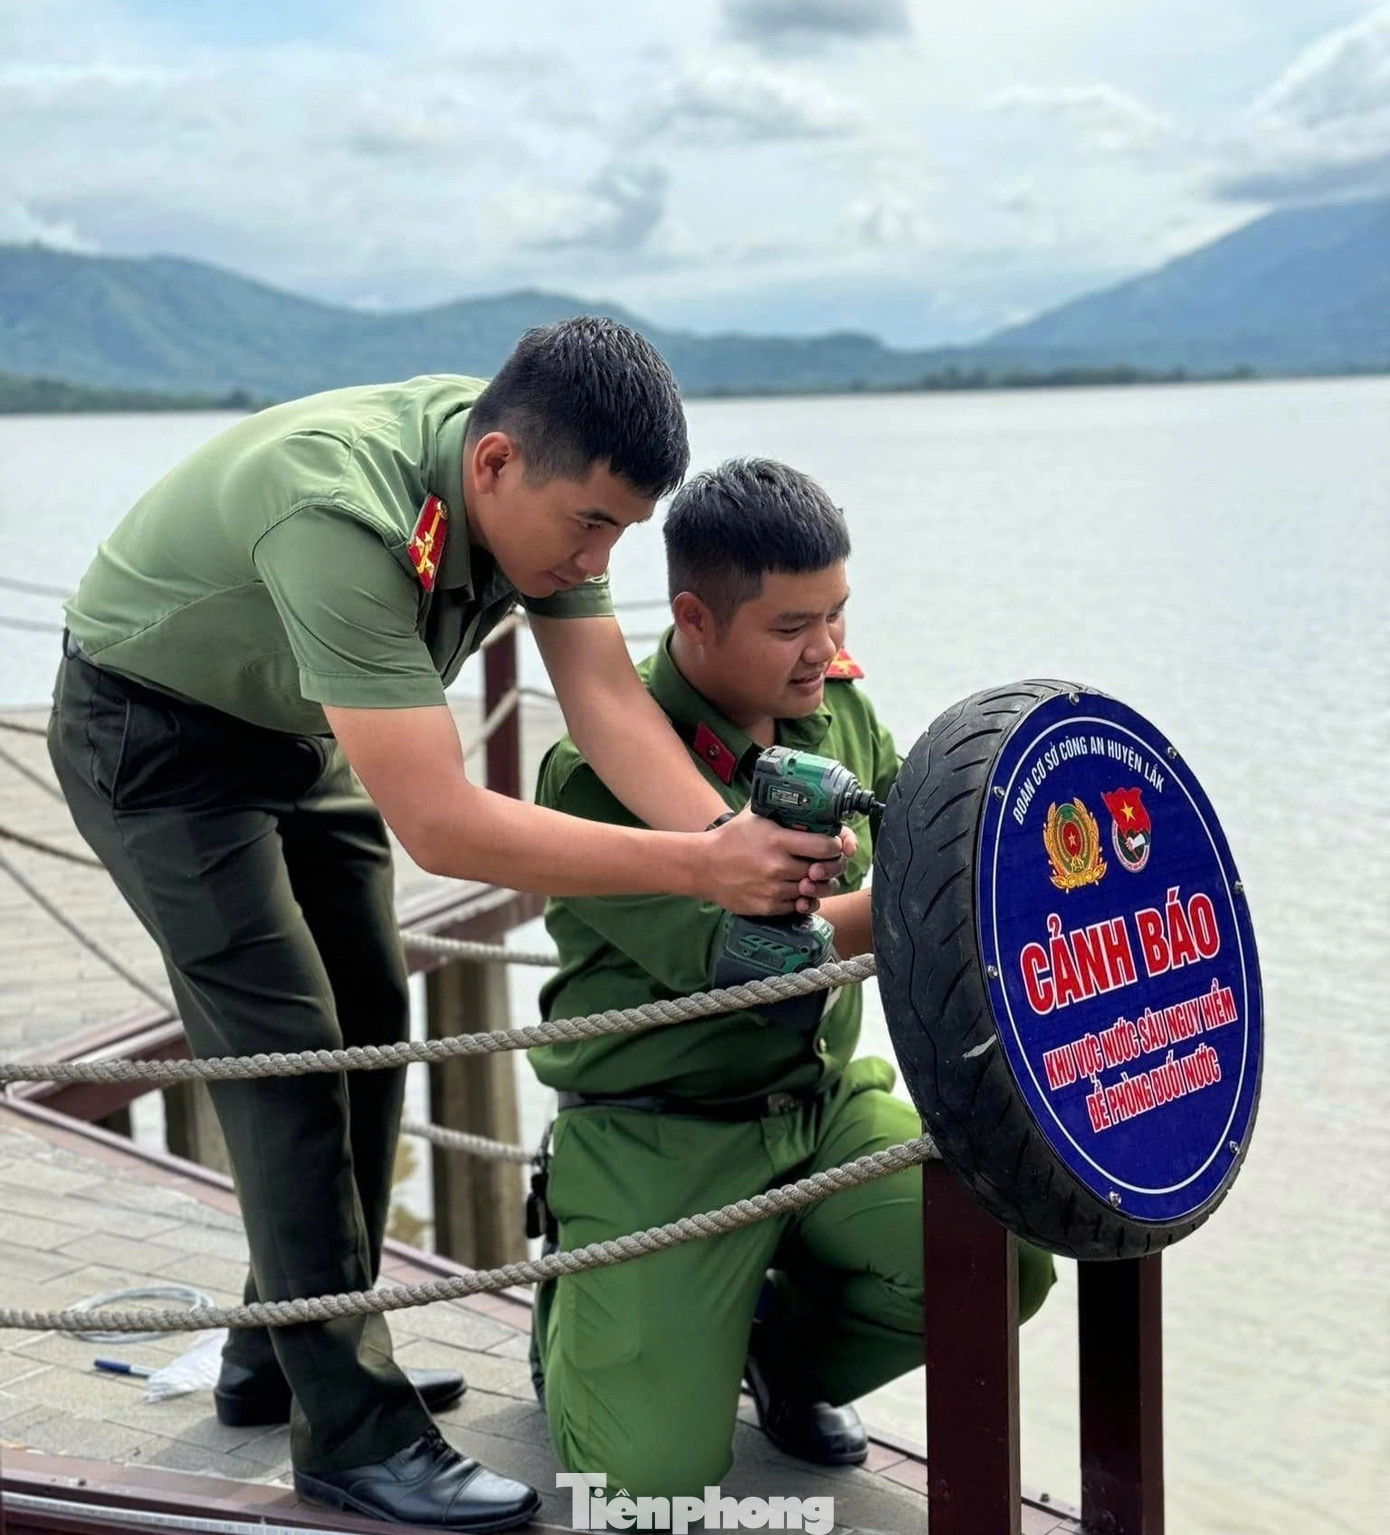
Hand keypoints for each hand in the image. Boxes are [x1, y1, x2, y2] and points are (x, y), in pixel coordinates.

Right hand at [701, 809, 849, 914]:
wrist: (703, 866)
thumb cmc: (731, 838)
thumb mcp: (754, 814)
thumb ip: (779, 806)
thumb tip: (803, 793)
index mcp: (778, 840)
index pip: (825, 847)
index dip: (835, 846)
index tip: (833, 845)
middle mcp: (777, 866)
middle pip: (823, 871)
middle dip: (831, 867)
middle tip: (829, 862)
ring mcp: (772, 889)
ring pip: (812, 891)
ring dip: (818, 885)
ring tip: (815, 877)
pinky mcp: (767, 907)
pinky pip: (797, 907)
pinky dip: (802, 900)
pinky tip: (799, 891)